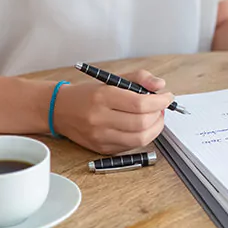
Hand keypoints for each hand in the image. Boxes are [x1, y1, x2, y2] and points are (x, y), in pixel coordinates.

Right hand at [53, 70, 173, 154]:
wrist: (59, 110)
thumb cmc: (88, 94)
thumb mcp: (112, 79)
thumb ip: (139, 78)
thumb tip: (160, 85)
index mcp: (103, 97)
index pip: (140, 104)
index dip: (160, 101)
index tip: (167, 97)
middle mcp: (100, 119)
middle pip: (142, 123)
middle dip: (159, 115)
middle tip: (161, 108)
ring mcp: (100, 137)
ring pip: (139, 139)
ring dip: (155, 129)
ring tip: (155, 118)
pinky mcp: (102, 149)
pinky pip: (130, 146)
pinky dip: (142, 137)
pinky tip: (141, 127)